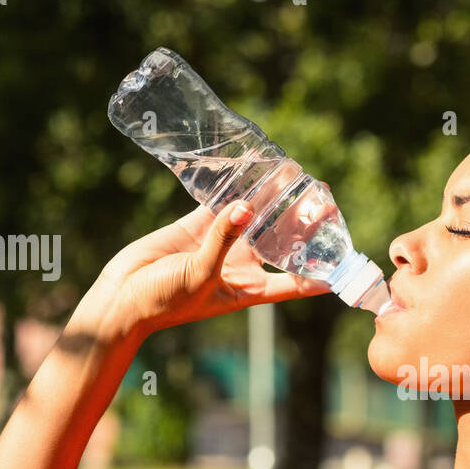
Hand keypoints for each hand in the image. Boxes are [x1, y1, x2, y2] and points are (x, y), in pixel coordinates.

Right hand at [94, 199, 332, 336]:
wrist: (123, 297)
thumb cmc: (166, 301)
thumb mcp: (201, 275)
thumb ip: (224, 240)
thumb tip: (248, 206)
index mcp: (251, 290)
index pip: (297, 283)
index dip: (322, 272)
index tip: (346, 259)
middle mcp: (242, 266)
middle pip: (282, 243)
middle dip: (301, 225)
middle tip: (322, 201)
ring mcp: (221, 244)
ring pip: (255, 218)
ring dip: (271, 200)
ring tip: (293, 177)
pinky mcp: (197, 226)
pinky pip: (222, 203)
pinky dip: (236, 187)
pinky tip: (252, 167)